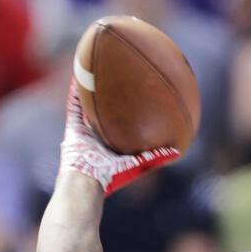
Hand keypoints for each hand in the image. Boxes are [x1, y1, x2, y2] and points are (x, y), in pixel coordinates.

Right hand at [59, 81, 179, 195]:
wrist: (88, 180)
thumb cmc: (113, 176)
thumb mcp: (138, 164)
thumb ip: (156, 157)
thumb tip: (178, 151)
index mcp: (111, 145)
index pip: (120, 126)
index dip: (126, 114)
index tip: (135, 98)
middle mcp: (97, 138)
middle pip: (104, 114)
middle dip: (109, 99)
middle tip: (116, 80)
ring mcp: (84, 133)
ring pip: (87, 107)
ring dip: (90, 91)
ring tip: (94, 71)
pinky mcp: (72, 129)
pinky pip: (73, 107)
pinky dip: (74, 93)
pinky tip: (78, 75)